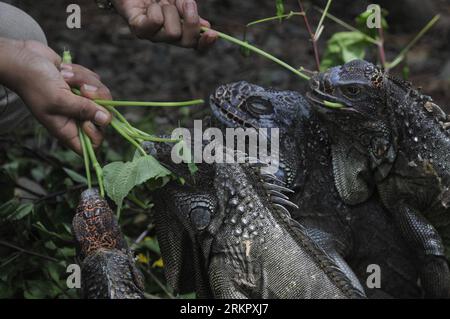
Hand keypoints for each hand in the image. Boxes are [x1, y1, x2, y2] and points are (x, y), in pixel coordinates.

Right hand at [0, 38, 111, 153]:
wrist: (23, 57)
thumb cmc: (34, 82)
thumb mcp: (59, 99)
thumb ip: (83, 110)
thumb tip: (106, 119)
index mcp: (67, 128)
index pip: (92, 144)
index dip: (97, 134)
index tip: (90, 120)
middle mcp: (76, 117)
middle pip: (104, 117)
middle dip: (98, 99)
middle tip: (83, 90)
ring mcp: (80, 101)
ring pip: (102, 95)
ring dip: (86, 82)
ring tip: (66, 76)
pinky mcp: (81, 85)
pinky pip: (95, 81)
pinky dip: (82, 73)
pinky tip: (65, 70)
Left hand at [113, 0, 217, 49]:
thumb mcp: (180, 0)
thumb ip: (190, 12)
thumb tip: (204, 26)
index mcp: (178, 30)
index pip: (195, 44)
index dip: (205, 43)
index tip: (214, 33)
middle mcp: (165, 37)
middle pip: (186, 42)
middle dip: (191, 21)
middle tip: (187, 3)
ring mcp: (151, 35)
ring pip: (172, 33)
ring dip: (170, 10)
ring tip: (160, 2)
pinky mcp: (137, 28)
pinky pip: (155, 23)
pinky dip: (156, 10)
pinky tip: (150, 6)